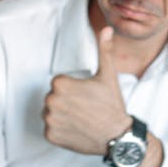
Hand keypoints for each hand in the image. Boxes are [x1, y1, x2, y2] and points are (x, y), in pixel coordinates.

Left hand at [43, 25, 131, 155]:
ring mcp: (50, 120)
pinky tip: (76, 129)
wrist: (117, 136)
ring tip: (81, 118)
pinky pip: (51, 129)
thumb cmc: (112, 106)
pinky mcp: (51, 135)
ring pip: (51, 112)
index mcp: (60, 84)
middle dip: (67, 101)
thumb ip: (103, 50)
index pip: (59, 83)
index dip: (74, 88)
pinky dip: (61, 130)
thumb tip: (106, 29)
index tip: (86, 96)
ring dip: (62, 115)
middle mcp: (51, 101)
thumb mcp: (108, 75)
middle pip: (54, 97)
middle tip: (85, 108)